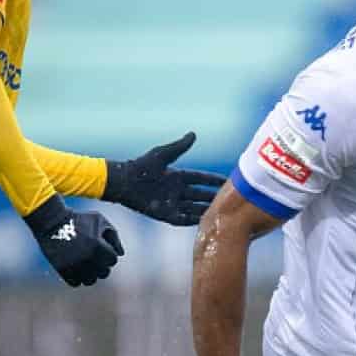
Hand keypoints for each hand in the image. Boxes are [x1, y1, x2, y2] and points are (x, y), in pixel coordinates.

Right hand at [23, 194, 122, 286]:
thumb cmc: (79, 219)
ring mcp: (74, 265)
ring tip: (86, 264)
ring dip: (90, 274)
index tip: (102, 248)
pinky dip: (77, 278)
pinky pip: (75, 283)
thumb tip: (121, 254)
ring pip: (90, 281)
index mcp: (98, 246)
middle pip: (104, 273)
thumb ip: (114, 237)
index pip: (113, 260)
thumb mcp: (100, 221)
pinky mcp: (62, 270)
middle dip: (101, 265)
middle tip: (94, 257)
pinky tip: (76, 267)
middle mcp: (87, 258)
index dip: (109, 254)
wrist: (51, 221)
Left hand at [104, 132, 223, 225]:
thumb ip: (179, 147)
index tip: (228, 181)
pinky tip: (204, 222)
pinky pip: (183, 219)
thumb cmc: (141, 166)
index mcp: (177, 176)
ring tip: (222, 213)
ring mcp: (171, 203)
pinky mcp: (165, 214)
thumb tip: (193, 134)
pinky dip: (193, 220)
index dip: (213, 180)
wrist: (124, 181)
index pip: (200, 179)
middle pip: (200, 195)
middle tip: (231, 199)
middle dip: (214, 197)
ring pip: (194, 208)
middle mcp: (177, 191)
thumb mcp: (162, 154)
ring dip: (206, 210)